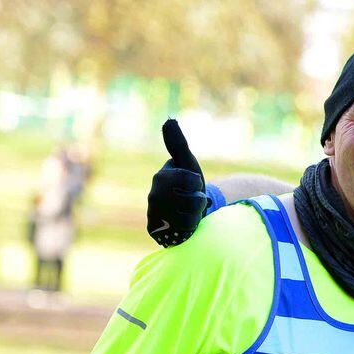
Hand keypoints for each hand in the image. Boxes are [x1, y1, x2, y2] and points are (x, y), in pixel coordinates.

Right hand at [146, 119, 208, 246]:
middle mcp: (153, 196)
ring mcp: (154, 215)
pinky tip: (182, 225)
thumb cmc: (188, 183)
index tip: (193, 183)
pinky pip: (182, 232)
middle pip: (192, 202)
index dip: (198, 183)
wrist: (188, 210)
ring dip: (196, 216)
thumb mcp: (187, 163)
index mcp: (161, 177)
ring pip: (189, 219)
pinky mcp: (155, 230)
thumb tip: (168, 120)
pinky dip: (188, 229)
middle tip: (193, 199)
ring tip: (189, 212)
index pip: (192, 180)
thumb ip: (179, 144)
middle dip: (199, 201)